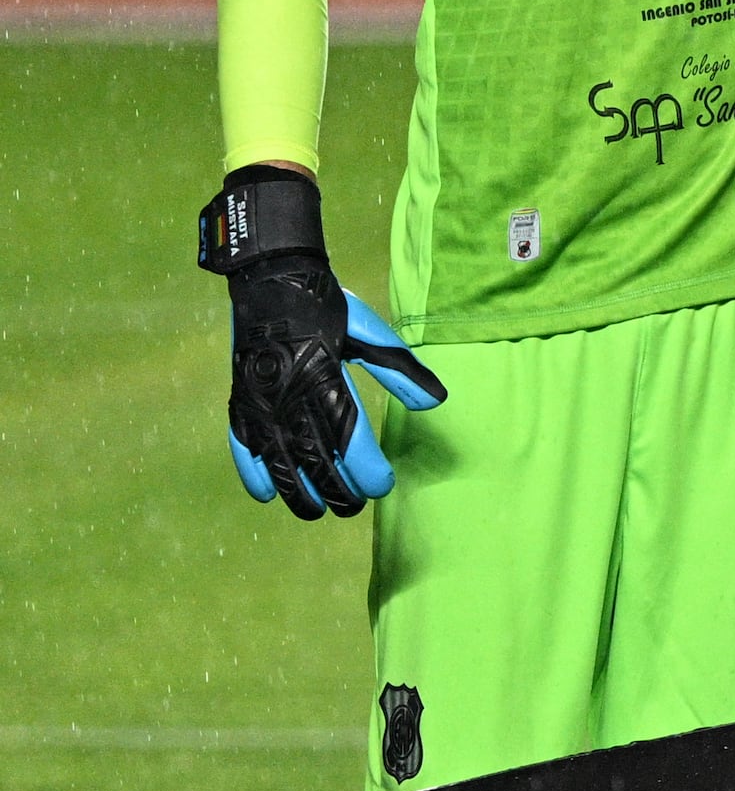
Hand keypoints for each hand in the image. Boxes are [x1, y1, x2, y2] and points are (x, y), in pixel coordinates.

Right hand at [197, 166, 445, 515]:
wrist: (271, 279)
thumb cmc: (329, 307)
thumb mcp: (371, 332)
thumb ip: (402, 370)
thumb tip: (438, 402)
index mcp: (325, 375)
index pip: (348, 436)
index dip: (366, 468)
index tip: (383, 486)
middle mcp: (289, 392)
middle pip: (314, 457)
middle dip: (336, 488)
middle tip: (355, 507)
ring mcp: (261, 398)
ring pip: (277, 459)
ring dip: (297, 491)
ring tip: (317, 511)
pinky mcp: (241, 398)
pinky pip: (242, 443)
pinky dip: (252, 471)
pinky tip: (265, 495)